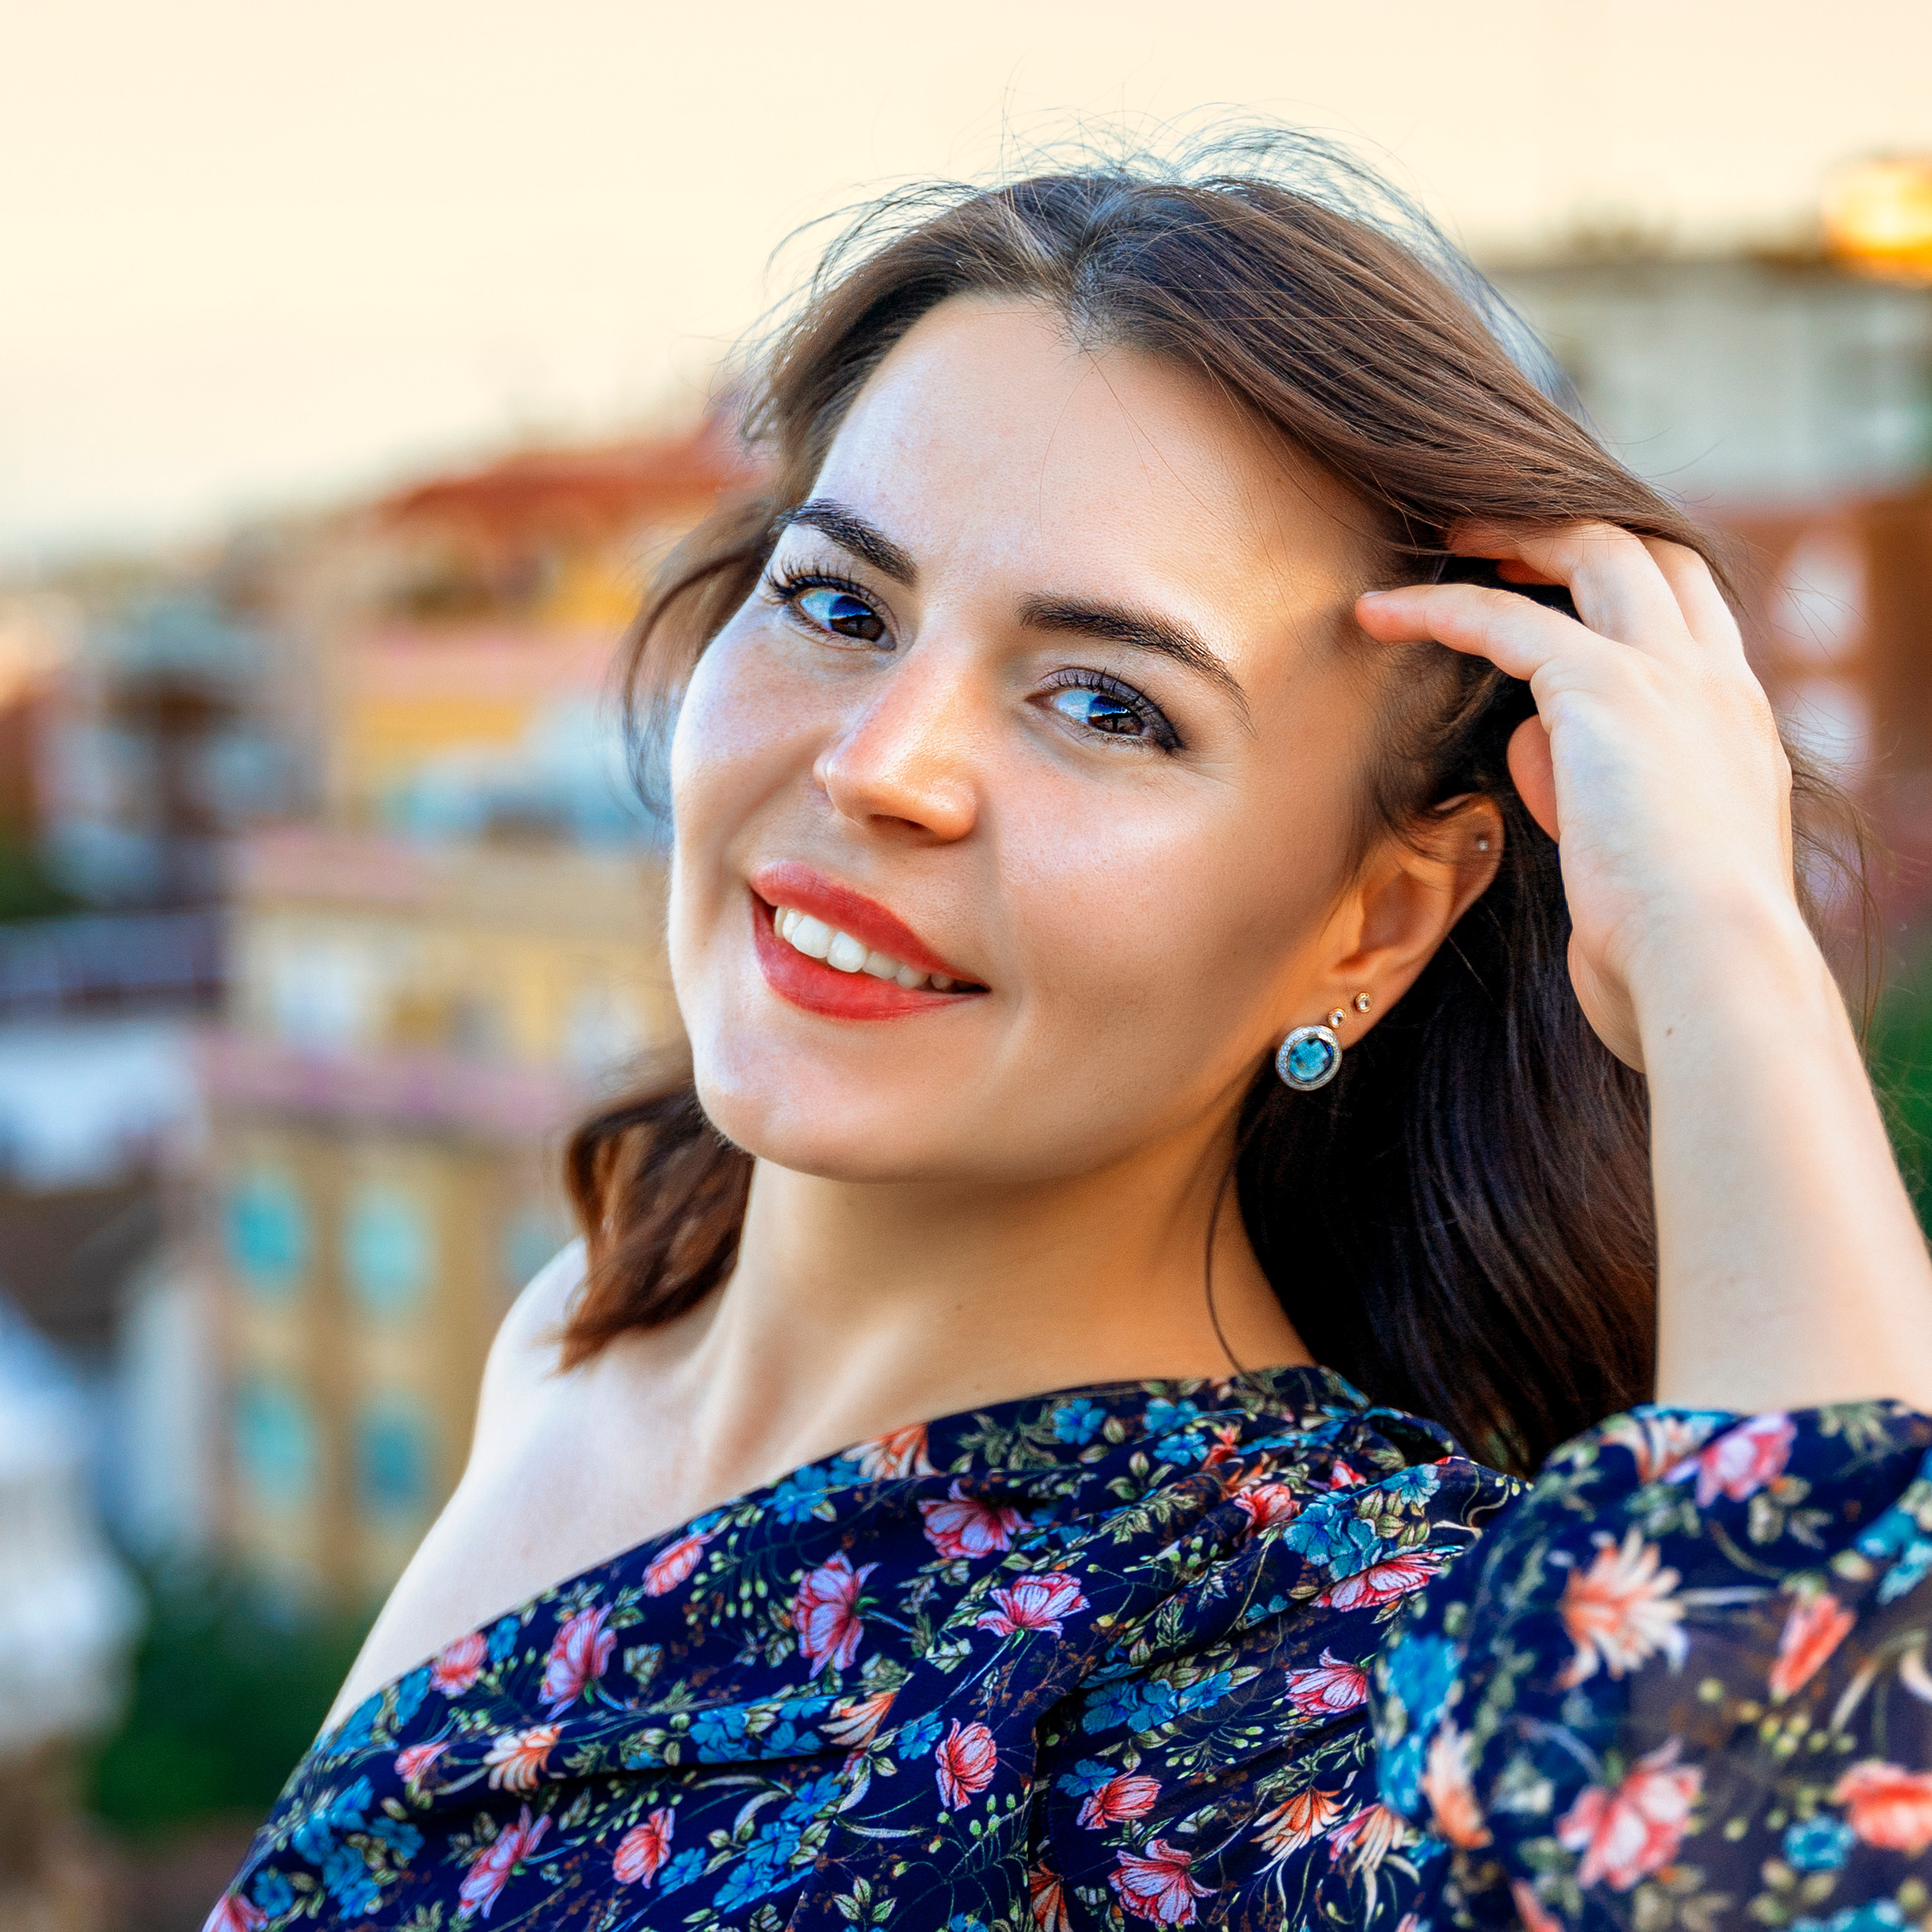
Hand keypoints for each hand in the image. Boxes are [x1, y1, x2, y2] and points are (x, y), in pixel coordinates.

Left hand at [1356, 523, 1798, 1069]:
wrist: (1712, 967)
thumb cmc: (1670, 945)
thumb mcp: (1633, 856)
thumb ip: (1586, 790)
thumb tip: (1531, 744)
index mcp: (1737, 724)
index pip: (1690, 611)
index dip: (1625, 579)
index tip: (1554, 582)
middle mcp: (1716, 684)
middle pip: (1651, 553)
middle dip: (1571, 529)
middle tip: (1494, 535)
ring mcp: (1670, 677)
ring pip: (1594, 553)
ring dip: (1512, 535)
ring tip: (1442, 536)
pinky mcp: (1607, 690)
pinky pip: (1506, 620)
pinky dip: (1437, 608)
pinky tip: (1376, 614)